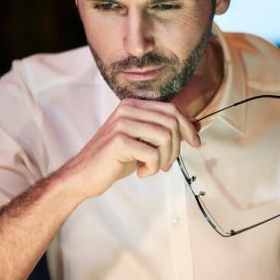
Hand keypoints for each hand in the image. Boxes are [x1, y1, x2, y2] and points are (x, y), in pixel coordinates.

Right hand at [61, 98, 200, 197]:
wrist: (83, 175)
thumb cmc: (114, 159)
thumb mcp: (143, 141)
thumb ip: (164, 132)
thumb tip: (195, 126)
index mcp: (133, 105)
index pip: (172, 109)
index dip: (188, 126)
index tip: (196, 142)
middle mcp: (128, 109)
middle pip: (172, 122)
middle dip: (177, 147)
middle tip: (167, 164)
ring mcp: (122, 123)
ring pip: (166, 137)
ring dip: (165, 159)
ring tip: (154, 168)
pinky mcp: (119, 141)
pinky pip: (153, 154)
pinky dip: (153, 168)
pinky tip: (141, 172)